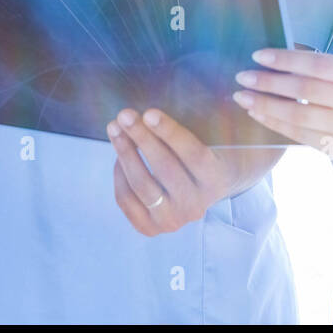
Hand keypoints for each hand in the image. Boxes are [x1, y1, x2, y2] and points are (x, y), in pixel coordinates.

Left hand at [106, 108, 281, 235]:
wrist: (216, 184)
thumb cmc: (211, 149)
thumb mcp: (212, 136)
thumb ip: (191, 124)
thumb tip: (156, 104)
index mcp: (217, 179)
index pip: (193, 154)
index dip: (169, 132)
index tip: (148, 112)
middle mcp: (198, 205)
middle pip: (164, 168)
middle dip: (140, 138)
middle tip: (124, 114)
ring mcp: (174, 220)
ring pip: (142, 185)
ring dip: (125, 153)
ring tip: (114, 128)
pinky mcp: (153, 227)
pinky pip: (127, 200)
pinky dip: (119, 176)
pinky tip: (120, 156)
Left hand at [232, 48, 332, 171]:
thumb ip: (314, 67)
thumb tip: (269, 59)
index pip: (317, 64)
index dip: (286, 59)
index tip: (257, 56)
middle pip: (306, 89)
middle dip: (270, 82)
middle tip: (243, 77)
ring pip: (299, 114)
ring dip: (266, 104)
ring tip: (243, 96)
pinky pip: (297, 133)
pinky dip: (273, 121)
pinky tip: (256, 112)